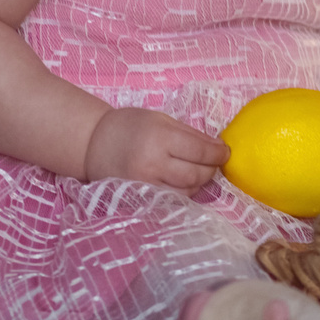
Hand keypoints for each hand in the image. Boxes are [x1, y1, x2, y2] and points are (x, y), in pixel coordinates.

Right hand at [84, 106, 229, 194]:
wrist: (93, 144)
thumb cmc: (130, 126)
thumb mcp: (162, 120)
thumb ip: (192, 134)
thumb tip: (219, 148)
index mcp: (160, 138)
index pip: (201, 152)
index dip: (219, 154)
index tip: (225, 153)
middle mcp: (152, 164)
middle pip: (197, 175)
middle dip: (211, 170)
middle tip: (213, 163)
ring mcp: (145, 184)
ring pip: (187, 191)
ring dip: (199, 183)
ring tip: (197, 171)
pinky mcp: (139, 198)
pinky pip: (172, 200)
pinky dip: (184, 193)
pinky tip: (183, 182)